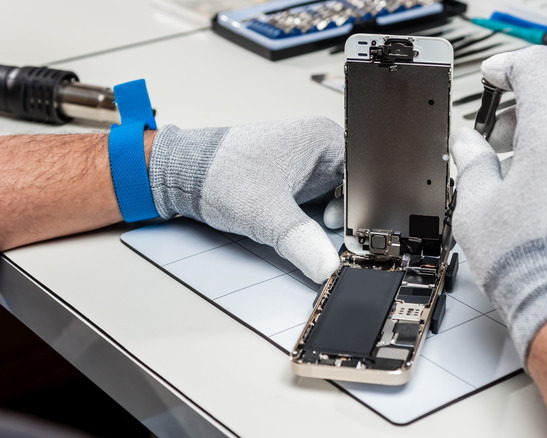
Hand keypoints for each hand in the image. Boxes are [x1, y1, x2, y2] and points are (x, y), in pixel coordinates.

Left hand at [149, 116, 343, 282]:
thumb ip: (299, 241)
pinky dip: (310, 220)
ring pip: (336, 201)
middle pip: (353, 191)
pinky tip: (293, 224)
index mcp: (322, 137)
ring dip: (323, 220)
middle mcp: (318, 147)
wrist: (183, 175)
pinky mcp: (295, 181)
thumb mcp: (265, 212)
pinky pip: (318, 205)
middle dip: (342, 217)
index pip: (364, 177)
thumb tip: (326, 265)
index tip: (351, 234)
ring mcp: (308, 165)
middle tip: (323, 232)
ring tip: (303, 224)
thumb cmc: (217, 172)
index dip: (360, 209)